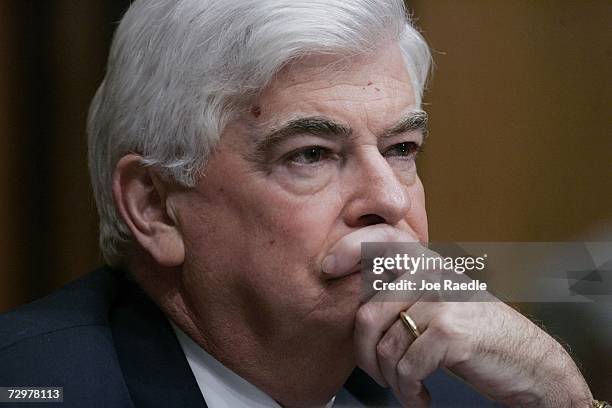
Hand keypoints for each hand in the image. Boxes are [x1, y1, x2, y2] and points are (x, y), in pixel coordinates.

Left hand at [322, 224, 592, 406]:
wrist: (530, 362)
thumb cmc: (476, 335)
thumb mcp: (437, 303)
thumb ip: (402, 294)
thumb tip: (355, 305)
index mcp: (427, 264)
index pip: (383, 239)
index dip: (350, 248)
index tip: (327, 267)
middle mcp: (433, 275)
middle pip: (368, 313)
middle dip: (366, 356)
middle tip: (381, 375)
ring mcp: (442, 299)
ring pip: (385, 345)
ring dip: (391, 380)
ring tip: (407, 388)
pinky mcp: (451, 330)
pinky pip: (406, 366)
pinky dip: (409, 390)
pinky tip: (422, 395)